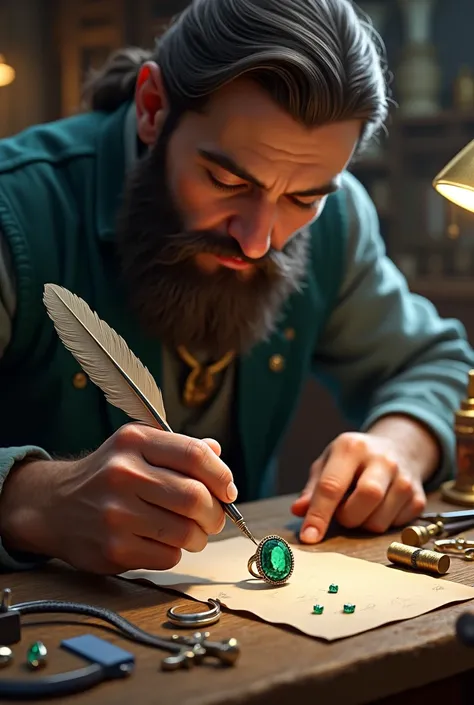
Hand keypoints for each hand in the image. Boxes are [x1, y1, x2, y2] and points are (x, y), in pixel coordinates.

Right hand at [0, 423, 236, 573]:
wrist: (53, 507)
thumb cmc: (107, 475)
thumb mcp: (136, 447)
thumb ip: (177, 448)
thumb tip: (216, 451)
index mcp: (134, 442)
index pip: (195, 455)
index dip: (222, 476)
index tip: (228, 490)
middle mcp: (123, 474)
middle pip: (195, 497)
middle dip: (215, 513)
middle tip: (214, 519)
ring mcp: (116, 514)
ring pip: (186, 532)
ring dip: (199, 537)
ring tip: (192, 533)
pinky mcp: (113, 549)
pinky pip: (168, 556)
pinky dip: (174, 552)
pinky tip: (162, 542)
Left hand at [291, 431, 427, 543]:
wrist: (398, 448)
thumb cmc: (353, 460)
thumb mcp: (328, 464)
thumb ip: (313, 489)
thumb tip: (299, 511)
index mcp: (351, 448)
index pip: (332, 485)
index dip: (319, 514)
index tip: (309, 537)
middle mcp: (382, 459)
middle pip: (366, 498)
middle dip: (347, 517)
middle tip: (342, 512)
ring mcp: (404, 478)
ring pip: (379, 520)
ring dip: (363, 523)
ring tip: (359, 507)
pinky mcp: (419, 497)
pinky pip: (395, 526)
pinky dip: (381, 524)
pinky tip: (379, 507)